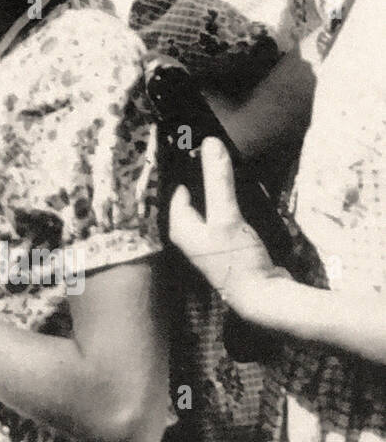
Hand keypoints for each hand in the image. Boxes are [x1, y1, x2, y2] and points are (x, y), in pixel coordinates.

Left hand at [169, 137, 289, 322]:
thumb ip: (218, 180)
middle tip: (216, 154)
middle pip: (195, 197)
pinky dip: (233, 207)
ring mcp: (209, 243)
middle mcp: (190, 236)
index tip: (197, 146)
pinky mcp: (228, 247)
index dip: (186, 168)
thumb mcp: (226, 215)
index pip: (177, 189)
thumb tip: (210, 143)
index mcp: (180, 227)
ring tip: (230, 168)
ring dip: (220, 192)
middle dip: (205, 178)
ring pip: (211, 207)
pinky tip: (246, 197)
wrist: (264, 298)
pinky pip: (226, 219)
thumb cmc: (237, 259)